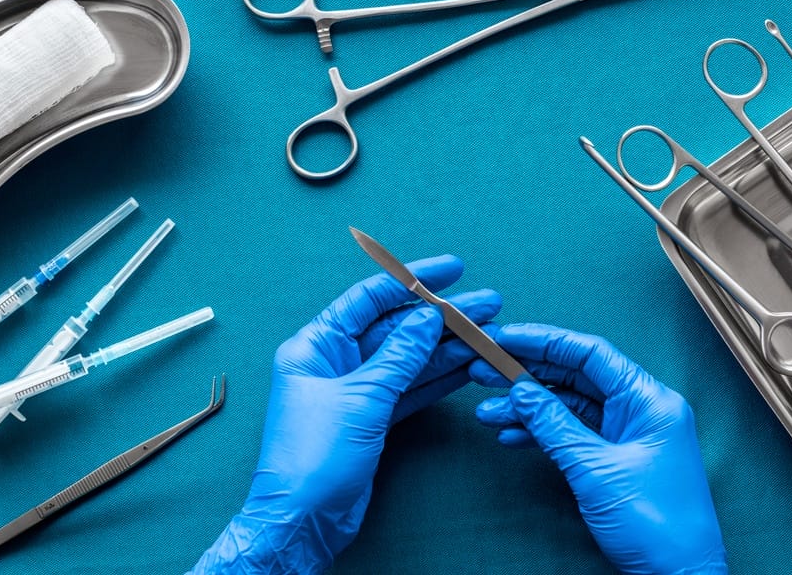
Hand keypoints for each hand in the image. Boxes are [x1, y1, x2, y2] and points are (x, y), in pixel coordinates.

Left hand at [190, 255, 500, 573]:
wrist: (302, 521)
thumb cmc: (311, 458)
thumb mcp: (361, 398)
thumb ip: (398, 356)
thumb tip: (427, 318)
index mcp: (315, 346)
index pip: (368, 299)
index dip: (411, 280)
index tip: (451, 269)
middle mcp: (334, 362)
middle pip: (396, 327)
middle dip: (442, 316)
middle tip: (486, 303)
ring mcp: (355, 391)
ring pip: (409, 359)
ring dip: (449, 346)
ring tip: (490, 332)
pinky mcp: (372, 419)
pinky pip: (410, 389)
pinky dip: (439, 378)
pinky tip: (470, 364)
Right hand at [471, 324, 726, 574]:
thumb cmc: (656, 524)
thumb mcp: (595, 469)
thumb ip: (555, 424)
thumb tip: (522, 390)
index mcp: (649, 399)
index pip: (590, 353)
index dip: (544, 341)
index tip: (505, 338)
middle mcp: (640, 409)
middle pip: (576, 376)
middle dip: (528, 373)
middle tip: (484, 369)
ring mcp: (627, 434)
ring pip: (569, 405)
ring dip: (527, 407)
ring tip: (487, 412)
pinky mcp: (615, 458)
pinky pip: (573, 432)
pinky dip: (541, 432)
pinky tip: (511, 435)